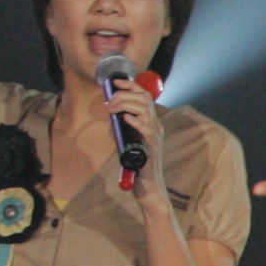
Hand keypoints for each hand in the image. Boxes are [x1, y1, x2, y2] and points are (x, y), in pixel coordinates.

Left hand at [105, 65, 169, 193]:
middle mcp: (155, 125)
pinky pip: (145, 128)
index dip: (130, 85)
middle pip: (144, 98)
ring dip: (125, 104)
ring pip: (144, 109)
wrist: (148, 184)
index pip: (145, 96)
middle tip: (109, 101)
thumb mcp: (126, 139)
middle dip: (124, 95)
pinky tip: (124, 118)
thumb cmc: (137, 163)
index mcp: (151, 121)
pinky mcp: (152, 145)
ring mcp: (155, 134)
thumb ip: (121, 127)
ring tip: (112, 109)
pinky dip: (134, 120)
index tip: (115, 81)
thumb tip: (111, 114)